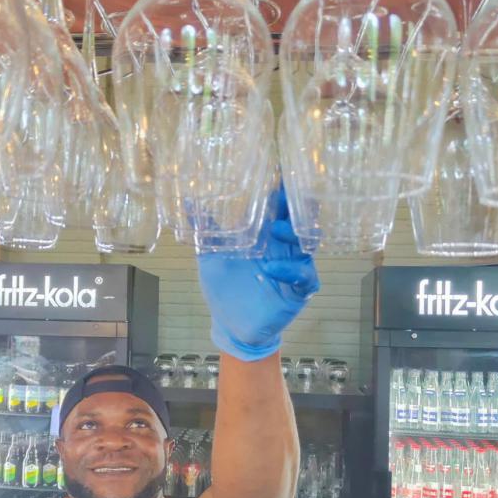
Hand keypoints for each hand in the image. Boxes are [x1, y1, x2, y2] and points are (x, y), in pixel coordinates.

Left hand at [196, 184, 318, 361]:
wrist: (231, 325)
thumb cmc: (224, 287)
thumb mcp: (210, 256)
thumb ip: (205, 230)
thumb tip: (188, 202)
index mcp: (266, 236)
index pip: (279, 209)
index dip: (281, 192)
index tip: (278, 172)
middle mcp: (284, 248)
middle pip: (299, 221)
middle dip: (296, 207)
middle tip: (285, 195)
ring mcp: (294, 268)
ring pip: (308, 245)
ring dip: (295, 235)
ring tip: (278, 230)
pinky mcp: (298, 291)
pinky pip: (305, 277)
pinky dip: (291, 272)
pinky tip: (272, 270)